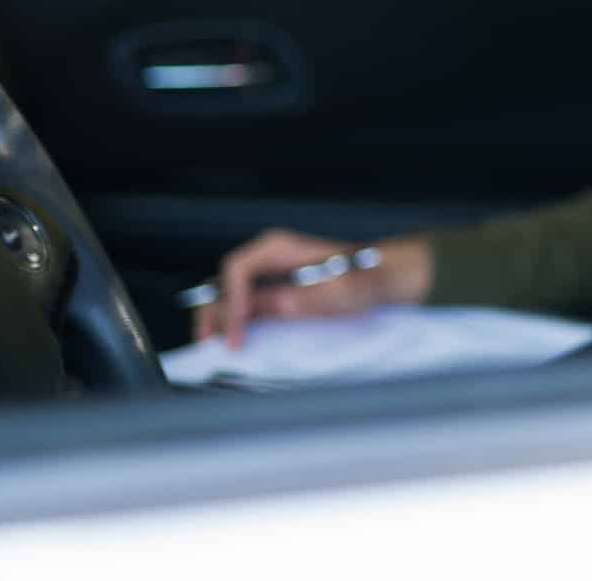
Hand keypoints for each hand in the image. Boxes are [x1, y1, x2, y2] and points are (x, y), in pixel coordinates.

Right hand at [192, 228, 434, 348]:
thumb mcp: (339, 290)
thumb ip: (303, 297)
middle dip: (216, 310)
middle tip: (212, 342)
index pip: (239, 268)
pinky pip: (243, 307)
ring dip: (218, 319)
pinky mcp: (271, 294)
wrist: (378, 280)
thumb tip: (270, 305)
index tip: (241, 322)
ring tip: (213, 345)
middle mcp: (266, 258)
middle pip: (225, 281)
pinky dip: (233, 323)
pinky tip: (232, 341)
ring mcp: (267, 276)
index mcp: (279, 247)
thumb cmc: (363, 279)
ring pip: (228, 295)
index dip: (233, 296)